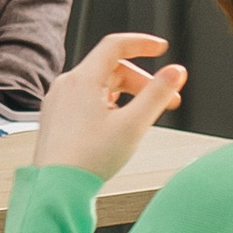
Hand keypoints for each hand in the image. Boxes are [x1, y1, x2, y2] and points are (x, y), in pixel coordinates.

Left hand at [33, 33, 185, 181]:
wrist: (56, 189)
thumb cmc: (88, 160)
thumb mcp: (133, 125)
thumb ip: (158, 94)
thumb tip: (176, 72)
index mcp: (82, 79)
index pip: (115, 45)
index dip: (142, 43)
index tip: (161, 48)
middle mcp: (66, 85)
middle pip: (111, 69)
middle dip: (142, 82)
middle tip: (167, 100)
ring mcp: (58, 102)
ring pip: (99, 86)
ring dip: (127, 95)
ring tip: (144, 117)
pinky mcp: (56, 118)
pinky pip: (87, 100)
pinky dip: (109, 105)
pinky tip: (119, 126)